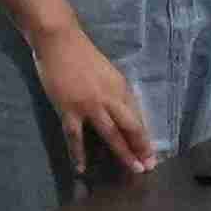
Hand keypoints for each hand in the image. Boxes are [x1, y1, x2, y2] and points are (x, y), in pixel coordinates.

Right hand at [24, 17, 163, 181]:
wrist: (59, 40)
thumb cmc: (81, 54)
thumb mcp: (107, 73)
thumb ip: (114, 93)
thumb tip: (122, 115)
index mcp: (120, 87)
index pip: (136, 117)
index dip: (144, 137)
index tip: (151, 153)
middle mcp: (110, 97)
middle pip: (130, 127)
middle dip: (141, 148)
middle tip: (148, 167)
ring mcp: (90, 105)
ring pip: (110, 134)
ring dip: (123, 153)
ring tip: (132, 169)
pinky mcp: (69, 109)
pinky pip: (75, 136)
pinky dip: (78, 154)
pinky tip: (81, 168)